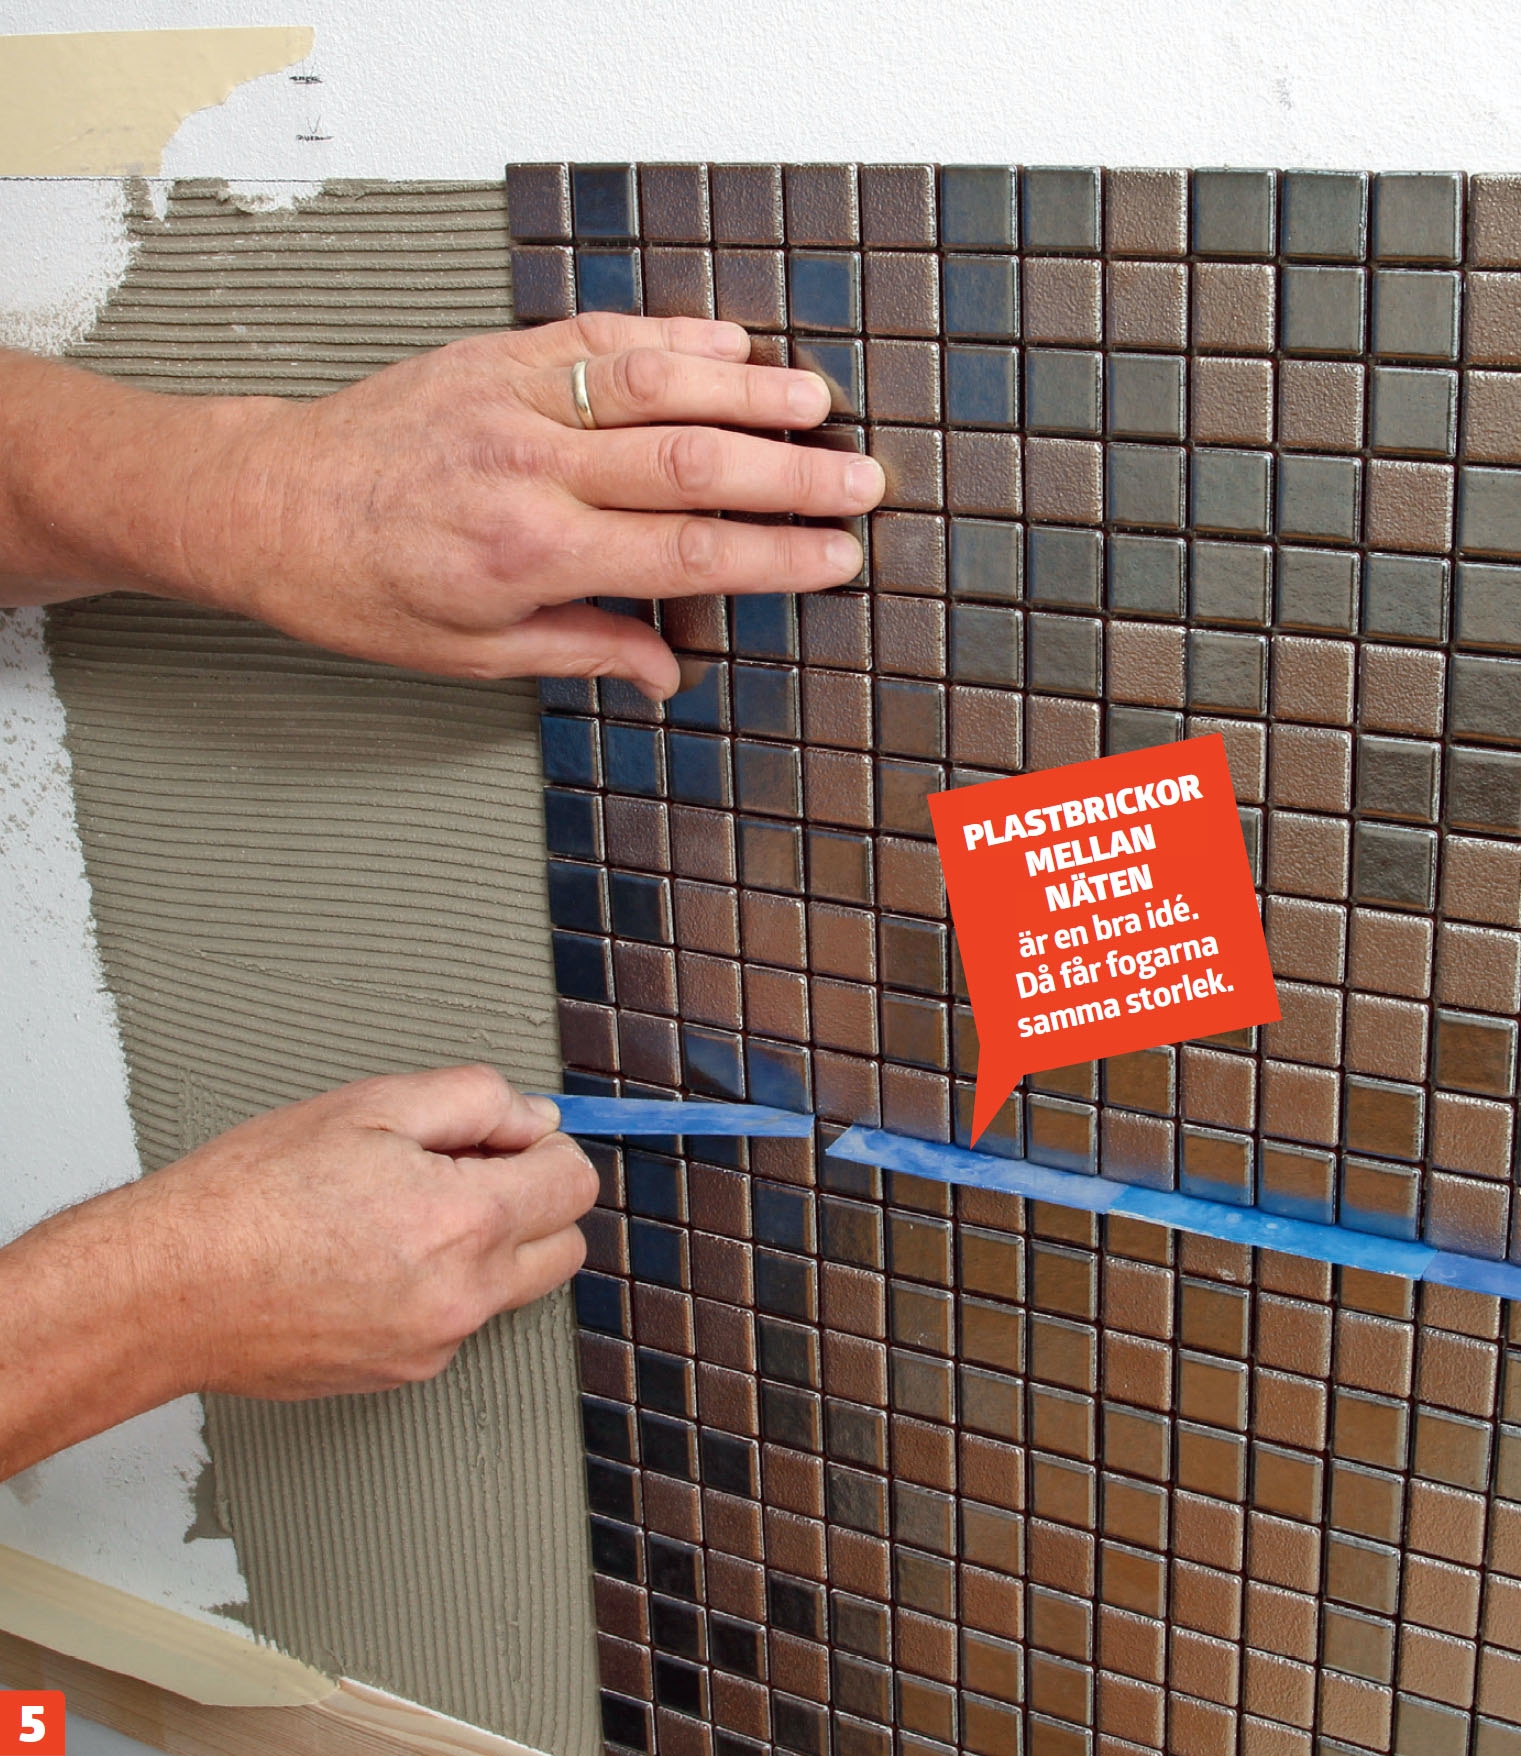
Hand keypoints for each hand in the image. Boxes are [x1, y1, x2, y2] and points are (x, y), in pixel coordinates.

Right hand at [156, 1067, 597, 1396]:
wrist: (167, 1288)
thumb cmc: (250, 1196)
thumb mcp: (371, 1104)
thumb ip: (475, 1100)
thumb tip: (532, 1117)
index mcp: (465, 1221)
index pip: (576, 1184)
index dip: (544, 1146)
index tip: (507, 1136)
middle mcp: (462, 1296)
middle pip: (564, 1246)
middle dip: (532, 1201)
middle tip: (460, 1170)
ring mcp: (432, 1345)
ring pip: (510, 1287)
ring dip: (486, 1247)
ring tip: (400, 1212)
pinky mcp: (399, 1374)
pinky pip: (455, 1322)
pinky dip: (437, 1288)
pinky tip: (370, 1258)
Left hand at [176, 313, 884, 692]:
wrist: (268, 504)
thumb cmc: (361, 590)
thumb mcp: (471, 655)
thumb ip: (582, 650)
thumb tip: (670, 670)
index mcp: (530, 555)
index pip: (686, 552)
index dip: (776, 556)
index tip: (837, 556)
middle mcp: (531, 468)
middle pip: (693, 463)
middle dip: (793, 474)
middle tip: (863, 480)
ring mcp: (514, 399)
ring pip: (658, 383)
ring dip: (750, 392)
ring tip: (820, 403)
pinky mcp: (496, 353)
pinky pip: (601, 333)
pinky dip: (674, 334)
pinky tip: (731, 341)